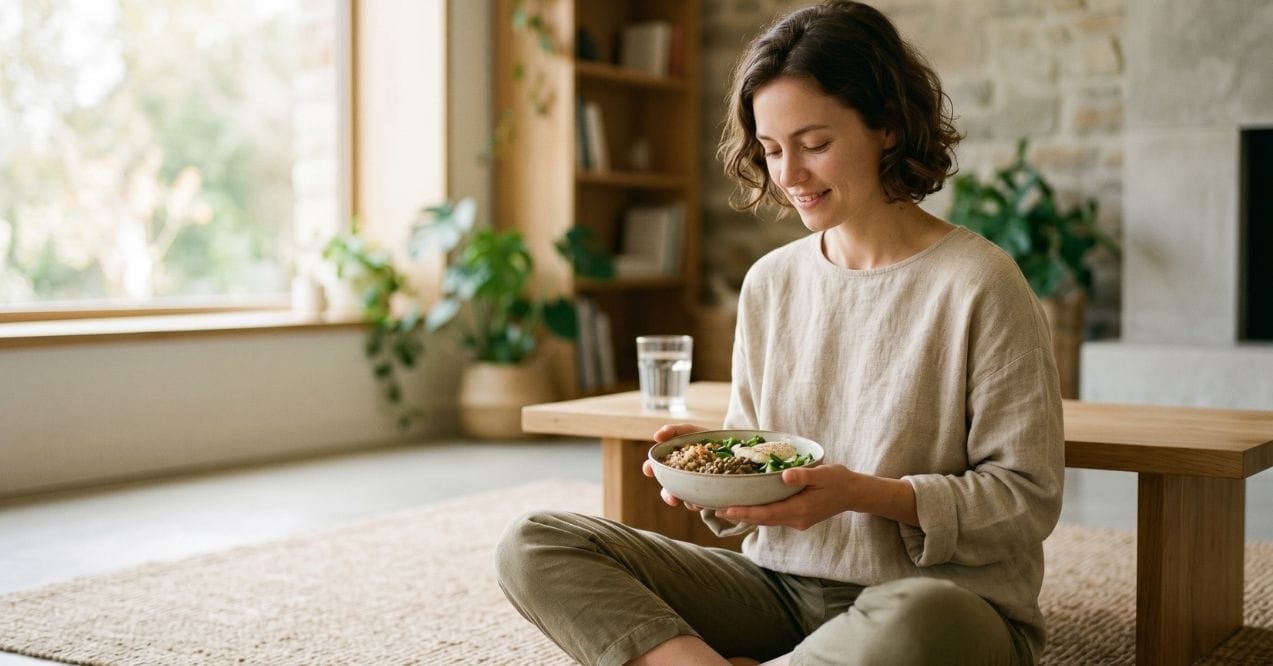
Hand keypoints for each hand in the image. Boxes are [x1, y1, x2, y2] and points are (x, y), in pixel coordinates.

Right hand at [642, 423, 707, 509]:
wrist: (729, 447)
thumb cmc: (704, 439)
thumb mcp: (690, 432)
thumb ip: (674, 431)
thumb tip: (657, 436)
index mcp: (671, 463)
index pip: (656, 467)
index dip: (650, 468)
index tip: (648, 470)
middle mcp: (679, 478)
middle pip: (668, 490)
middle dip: (668, 496)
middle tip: (672, 498)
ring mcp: (692, 488)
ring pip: (685, 500)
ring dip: (688, 502)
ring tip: (695, 502)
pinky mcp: (707, 495)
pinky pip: (701, 503)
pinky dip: (702, 503)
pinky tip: (707, 500)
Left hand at [715, 464, 853, 529]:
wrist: (854, 493)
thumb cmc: (839, 481)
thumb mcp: (824, 474)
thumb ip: (804, 475)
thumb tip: (785, 475)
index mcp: (800, 510)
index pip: (767, 514)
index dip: (745, 512)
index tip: (726, 509)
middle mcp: (796, 519)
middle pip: (762, 520)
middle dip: (740, 515)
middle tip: (715, 509)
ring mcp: (797, 521)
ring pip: (767, 520)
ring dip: (747, 515)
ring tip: (725, 509)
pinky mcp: (797, 517)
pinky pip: (773, 517)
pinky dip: (758, 513)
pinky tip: (747, 506)